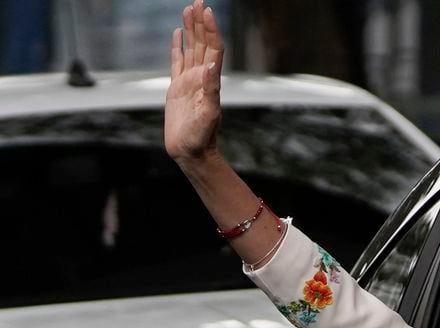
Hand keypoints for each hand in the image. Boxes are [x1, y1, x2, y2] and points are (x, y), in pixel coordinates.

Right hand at [165, 0, 223, 163]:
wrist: (190, 151)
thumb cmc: (201, 137)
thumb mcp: (208, 113)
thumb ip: (210, 89)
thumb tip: (211, 65)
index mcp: (209, 80)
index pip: (213, 48)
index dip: (211, 29)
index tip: (207, 10)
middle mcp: (201, 77)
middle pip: (203, 43)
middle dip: (201, 22)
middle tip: (198, 1)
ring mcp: (189, 81)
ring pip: (191, 48)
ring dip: (191, 29)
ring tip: (188, 9)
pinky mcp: (177, 88)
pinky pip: (177, 61)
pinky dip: (178, 46)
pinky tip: (178, 34)